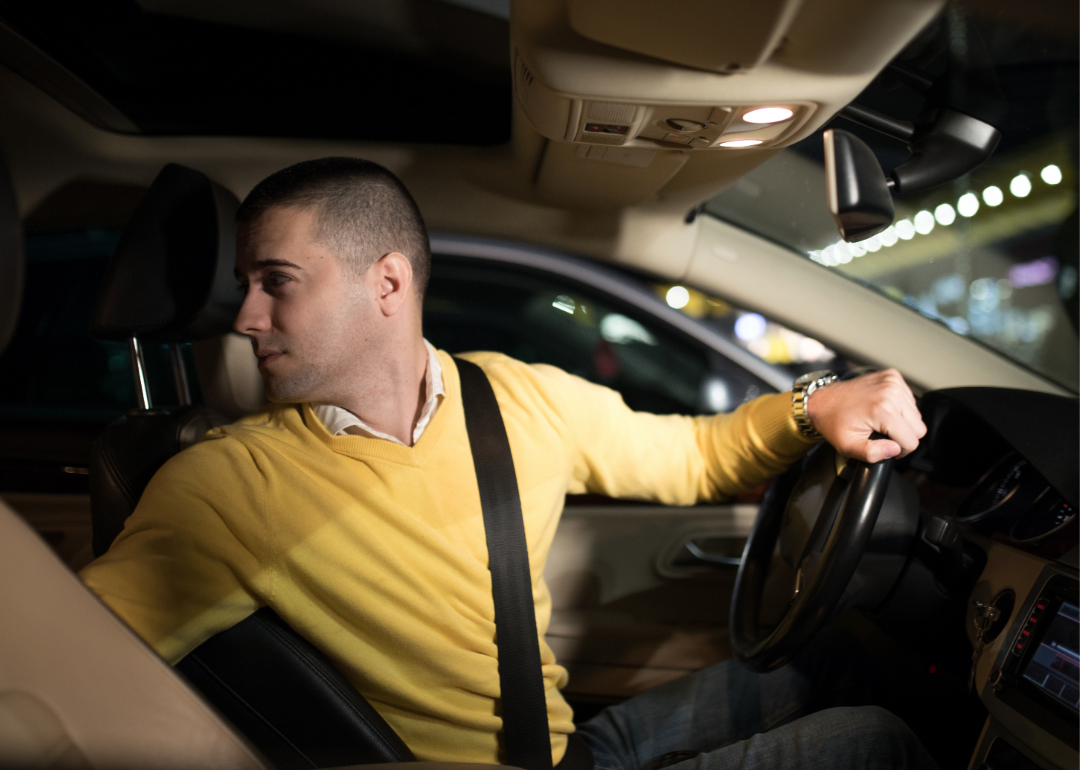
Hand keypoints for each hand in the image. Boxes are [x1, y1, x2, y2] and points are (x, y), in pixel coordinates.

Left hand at [806, 369, 926, 462]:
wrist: (823, 400)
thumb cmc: (833, 423)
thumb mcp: (848, 446)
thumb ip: (873, 453)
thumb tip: (895, 450)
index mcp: (883, 410)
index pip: (912, 441)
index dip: (900, 450)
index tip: (884, 446)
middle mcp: (891, 392)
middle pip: (918, 428)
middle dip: (902, 436)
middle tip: (881, 434)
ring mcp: (893, 381)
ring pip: (916, 415)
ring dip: (902, 421)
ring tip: (880, 421)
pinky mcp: (893, 376)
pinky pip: (910, 401)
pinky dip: (900, 408)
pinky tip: (882, 409)